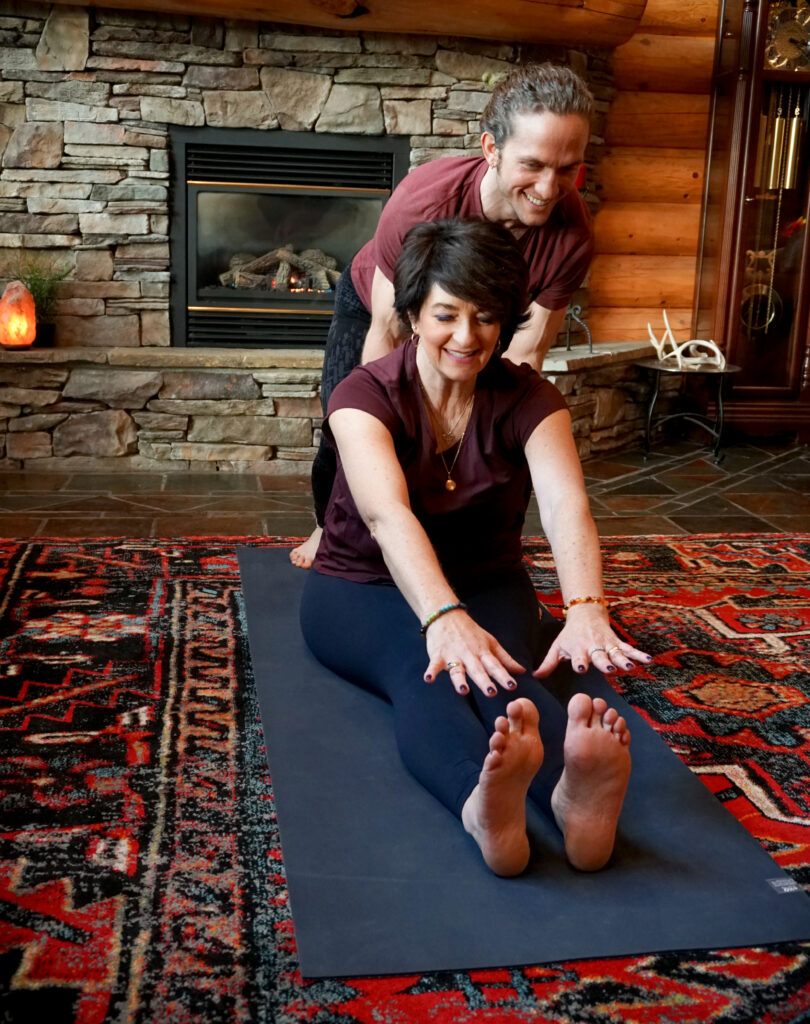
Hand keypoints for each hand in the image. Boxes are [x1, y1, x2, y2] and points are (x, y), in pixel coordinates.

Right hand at [423, 609, 525, 696]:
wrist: (447, 616)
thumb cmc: (471, 633)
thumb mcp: (491, 643)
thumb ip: (505, 659)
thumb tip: (522, 671)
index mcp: (483, 652)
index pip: (495, 666)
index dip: (503, 676)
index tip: (512, 686)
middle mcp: (469, 654)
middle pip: (477, 670)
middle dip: (484, 681)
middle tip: (491, 692)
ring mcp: (453, 655)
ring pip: (457, 669)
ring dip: (459, 680)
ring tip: (463, 690)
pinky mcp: (438, 655)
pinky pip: (434, 665)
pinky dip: (431, 671)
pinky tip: (428, 679)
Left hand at [533, 604, 651, 678]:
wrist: (585, 613)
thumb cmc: (569, 635)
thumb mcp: (557, 647)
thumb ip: (548, 664)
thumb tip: (534, 677)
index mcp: (578, 649)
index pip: (578, 658)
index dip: (579, 663)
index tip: (581, 669)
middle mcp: (593, 647)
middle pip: (599, 656)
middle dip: (604, 662)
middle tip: (609, 669)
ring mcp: (606, 644)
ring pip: (616, 653)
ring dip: (623, 660)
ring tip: (629, 667)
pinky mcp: (616, 641)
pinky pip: (629, 649)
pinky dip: (638, 654)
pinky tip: (648, 660)